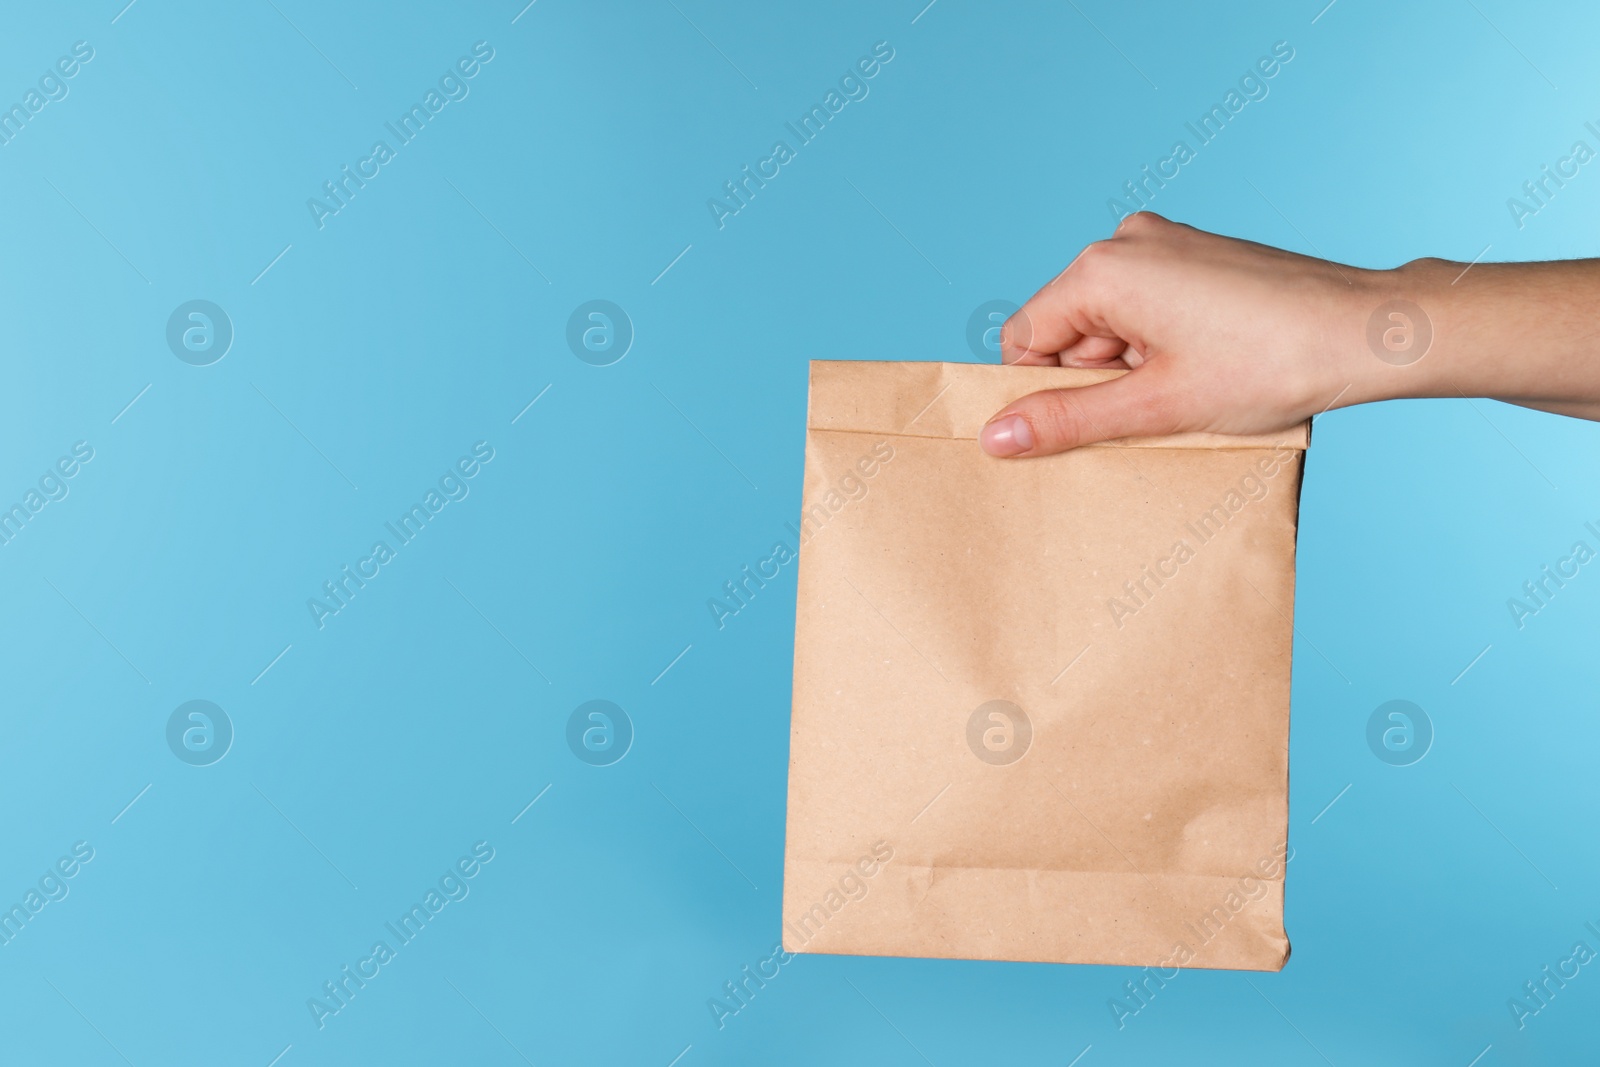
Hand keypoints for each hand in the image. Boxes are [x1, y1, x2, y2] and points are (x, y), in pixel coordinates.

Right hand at [980, 213, 1393, 456]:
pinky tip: (1207, 371)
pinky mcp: (1197, 257)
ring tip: (1192, 391)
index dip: (1044, 392)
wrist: (1366, 332)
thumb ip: (1067, 420)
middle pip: (1067, 331)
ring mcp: (1166, 244)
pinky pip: (1146, 309)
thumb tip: (995, 437)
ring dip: (1134, 370)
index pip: (1025, 339)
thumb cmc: (1270, 364)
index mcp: (1102, 269)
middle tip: (1155, 411)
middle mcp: (1126, 242)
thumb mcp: (1156, 406)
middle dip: (1098, 381)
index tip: (1088, 426)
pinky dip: (1161, 348)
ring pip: (1109, 325)